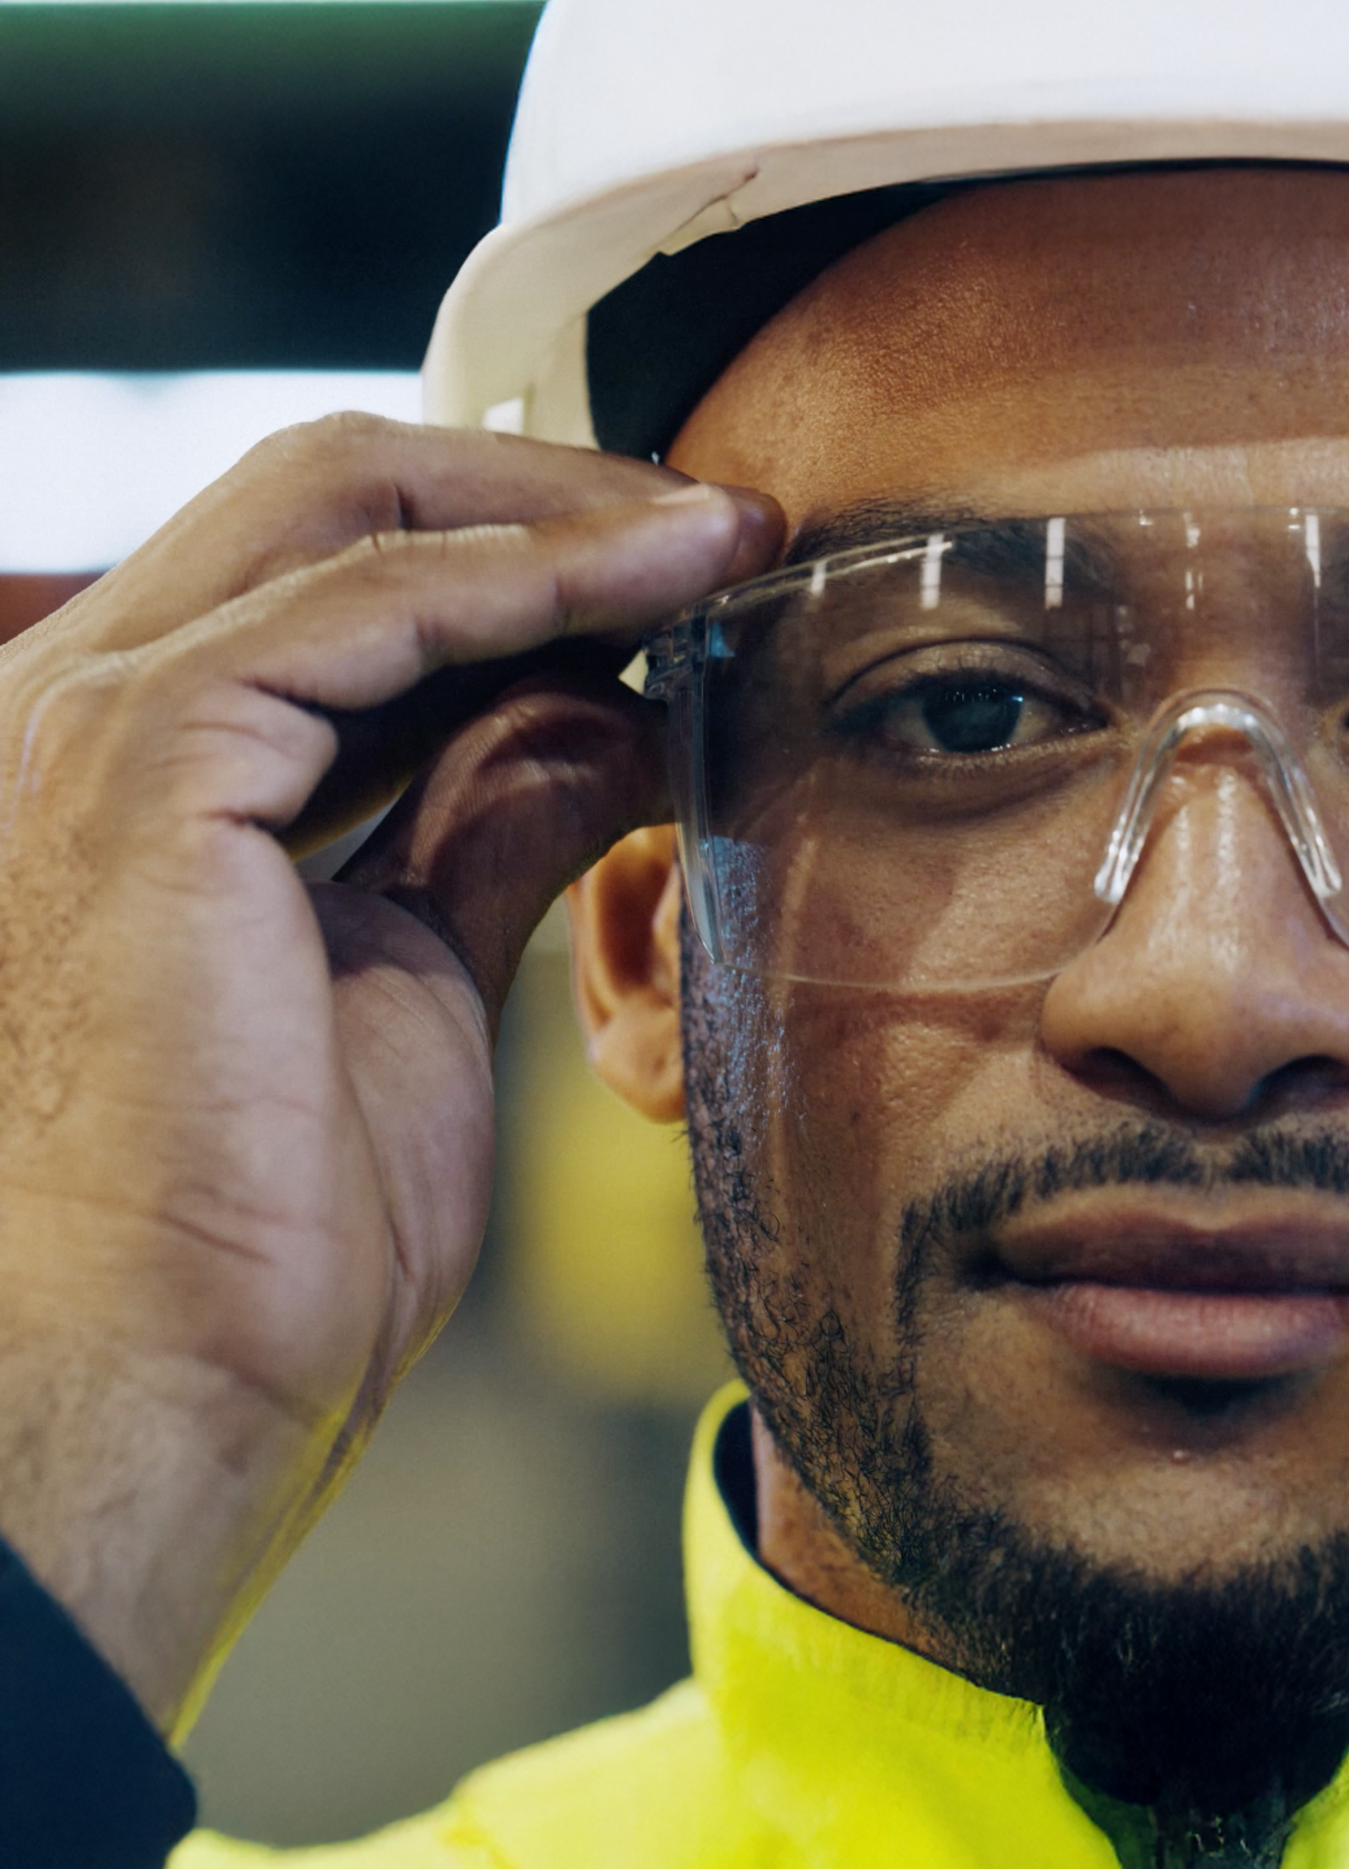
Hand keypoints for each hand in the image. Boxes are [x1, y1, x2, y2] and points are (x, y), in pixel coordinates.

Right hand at [0, 416, 778, 1732]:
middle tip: (735, 522)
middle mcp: (90, 709)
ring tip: (738, 531)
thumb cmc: (274, 1225)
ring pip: (354, 503)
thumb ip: (487, 815)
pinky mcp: (145, 760)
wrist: (179, 1379)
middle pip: (338, 491)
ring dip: (571, 508)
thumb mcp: (418, 965)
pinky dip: (539, 572)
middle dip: (555, 489)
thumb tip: (610, 711)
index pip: (343, 568)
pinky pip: (375, 599)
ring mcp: (95, 721)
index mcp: (150, 764)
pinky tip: (670, 579)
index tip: (701, 560)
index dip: (529, 542)